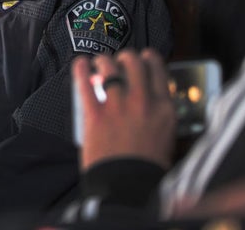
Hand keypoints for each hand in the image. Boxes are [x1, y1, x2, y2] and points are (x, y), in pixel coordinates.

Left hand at [73, 48, 175, 169]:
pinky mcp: (95, 115)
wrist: (128, 189)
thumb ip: (160, 115)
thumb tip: (152, 101)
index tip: (143, 57)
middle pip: (133, 61)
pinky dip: (80, 70)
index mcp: (163, 108)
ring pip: (109, 66)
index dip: (148, 58)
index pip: (158, 68)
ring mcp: (117, 106)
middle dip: (125, 56)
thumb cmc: (148, 169)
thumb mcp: (166, 137)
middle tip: (119, 61)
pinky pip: (85, 84)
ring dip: (103, 61)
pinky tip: (79, 64)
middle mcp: (142, 101)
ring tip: (99, 63)